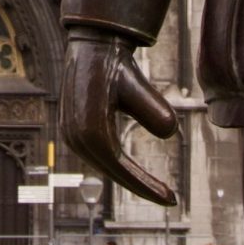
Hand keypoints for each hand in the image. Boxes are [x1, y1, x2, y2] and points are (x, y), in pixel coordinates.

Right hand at [61, 29, 178, 206]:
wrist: (93, 45)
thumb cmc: (116, 65)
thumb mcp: (138, 85)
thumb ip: (153, 107)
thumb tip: (170, 132)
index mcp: (90, 131)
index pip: (122, 170)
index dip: (147, 187)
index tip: (172, 199)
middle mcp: (75, 138)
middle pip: (112, 173)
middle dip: (140, 186)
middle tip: (170, 198)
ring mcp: (71, 135)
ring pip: (105, 166)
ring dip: (128, 177)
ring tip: (156, 188)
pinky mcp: (73, 130)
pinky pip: (99, 156)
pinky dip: (117, 165)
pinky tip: (133, 170)